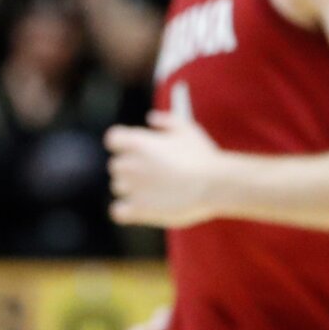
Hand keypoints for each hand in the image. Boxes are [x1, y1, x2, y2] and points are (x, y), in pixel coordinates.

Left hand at [105, 110, 221, 227]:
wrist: (214, 185)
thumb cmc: (202, 156)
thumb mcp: (186, 129)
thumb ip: (166, 120)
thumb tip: (151, 118)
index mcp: (137, 143)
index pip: (114, 139)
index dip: (123, 143)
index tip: (135, 148)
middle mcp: (129, 165)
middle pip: (116, 164)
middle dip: (130, 167)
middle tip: (152, 172)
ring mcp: (132, 188)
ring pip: (119, 187)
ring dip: (132, 188)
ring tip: (156, 190)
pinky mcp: (137, 210)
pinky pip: (117, 211)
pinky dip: (125, 210)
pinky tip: (141, 208)